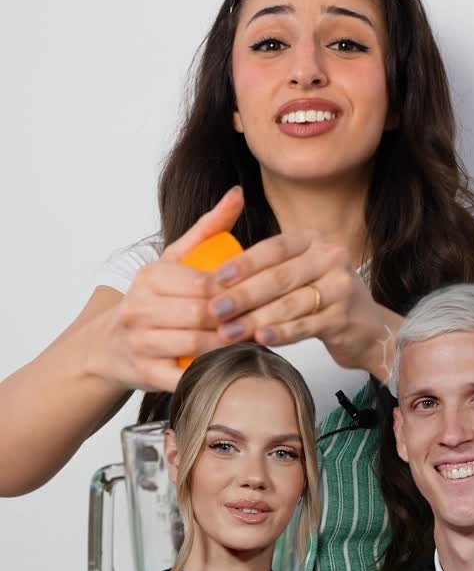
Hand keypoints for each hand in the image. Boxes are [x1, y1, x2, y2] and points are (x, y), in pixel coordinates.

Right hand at [94, 187, 244, 392]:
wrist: (108, 346)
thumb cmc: (152, 299)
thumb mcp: (173, 260)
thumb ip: (208, 228)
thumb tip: (238, 193)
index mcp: (150, 277)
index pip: (205, 283)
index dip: (238, 290)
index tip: (264, 293)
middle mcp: (139, 309)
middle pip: (203, 314)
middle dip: (238, 318)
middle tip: (267, 319)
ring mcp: (140, 344)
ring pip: (198, 346)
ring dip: (231, 345)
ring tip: (256, 340)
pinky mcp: (146, 375)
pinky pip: (186, 377)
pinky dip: (212, 372)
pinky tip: (233, 366)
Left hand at [203, 228, 400, 378]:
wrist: (368, 328)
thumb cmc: (323, 298)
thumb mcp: (300, 272)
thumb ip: (267, 270)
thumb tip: (216, 281)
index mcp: (313, 240)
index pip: (273, 248)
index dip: (243, 264)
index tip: (215, 280)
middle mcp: (330, 258)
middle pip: (279, 277)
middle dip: (242, 295)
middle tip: (214, 310)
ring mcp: (341, 287)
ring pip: (289, 304)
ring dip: (255, 319)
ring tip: (228, 331)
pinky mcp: (344, 317)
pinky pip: (304, 326)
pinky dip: (280, 333)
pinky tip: (260, 339)